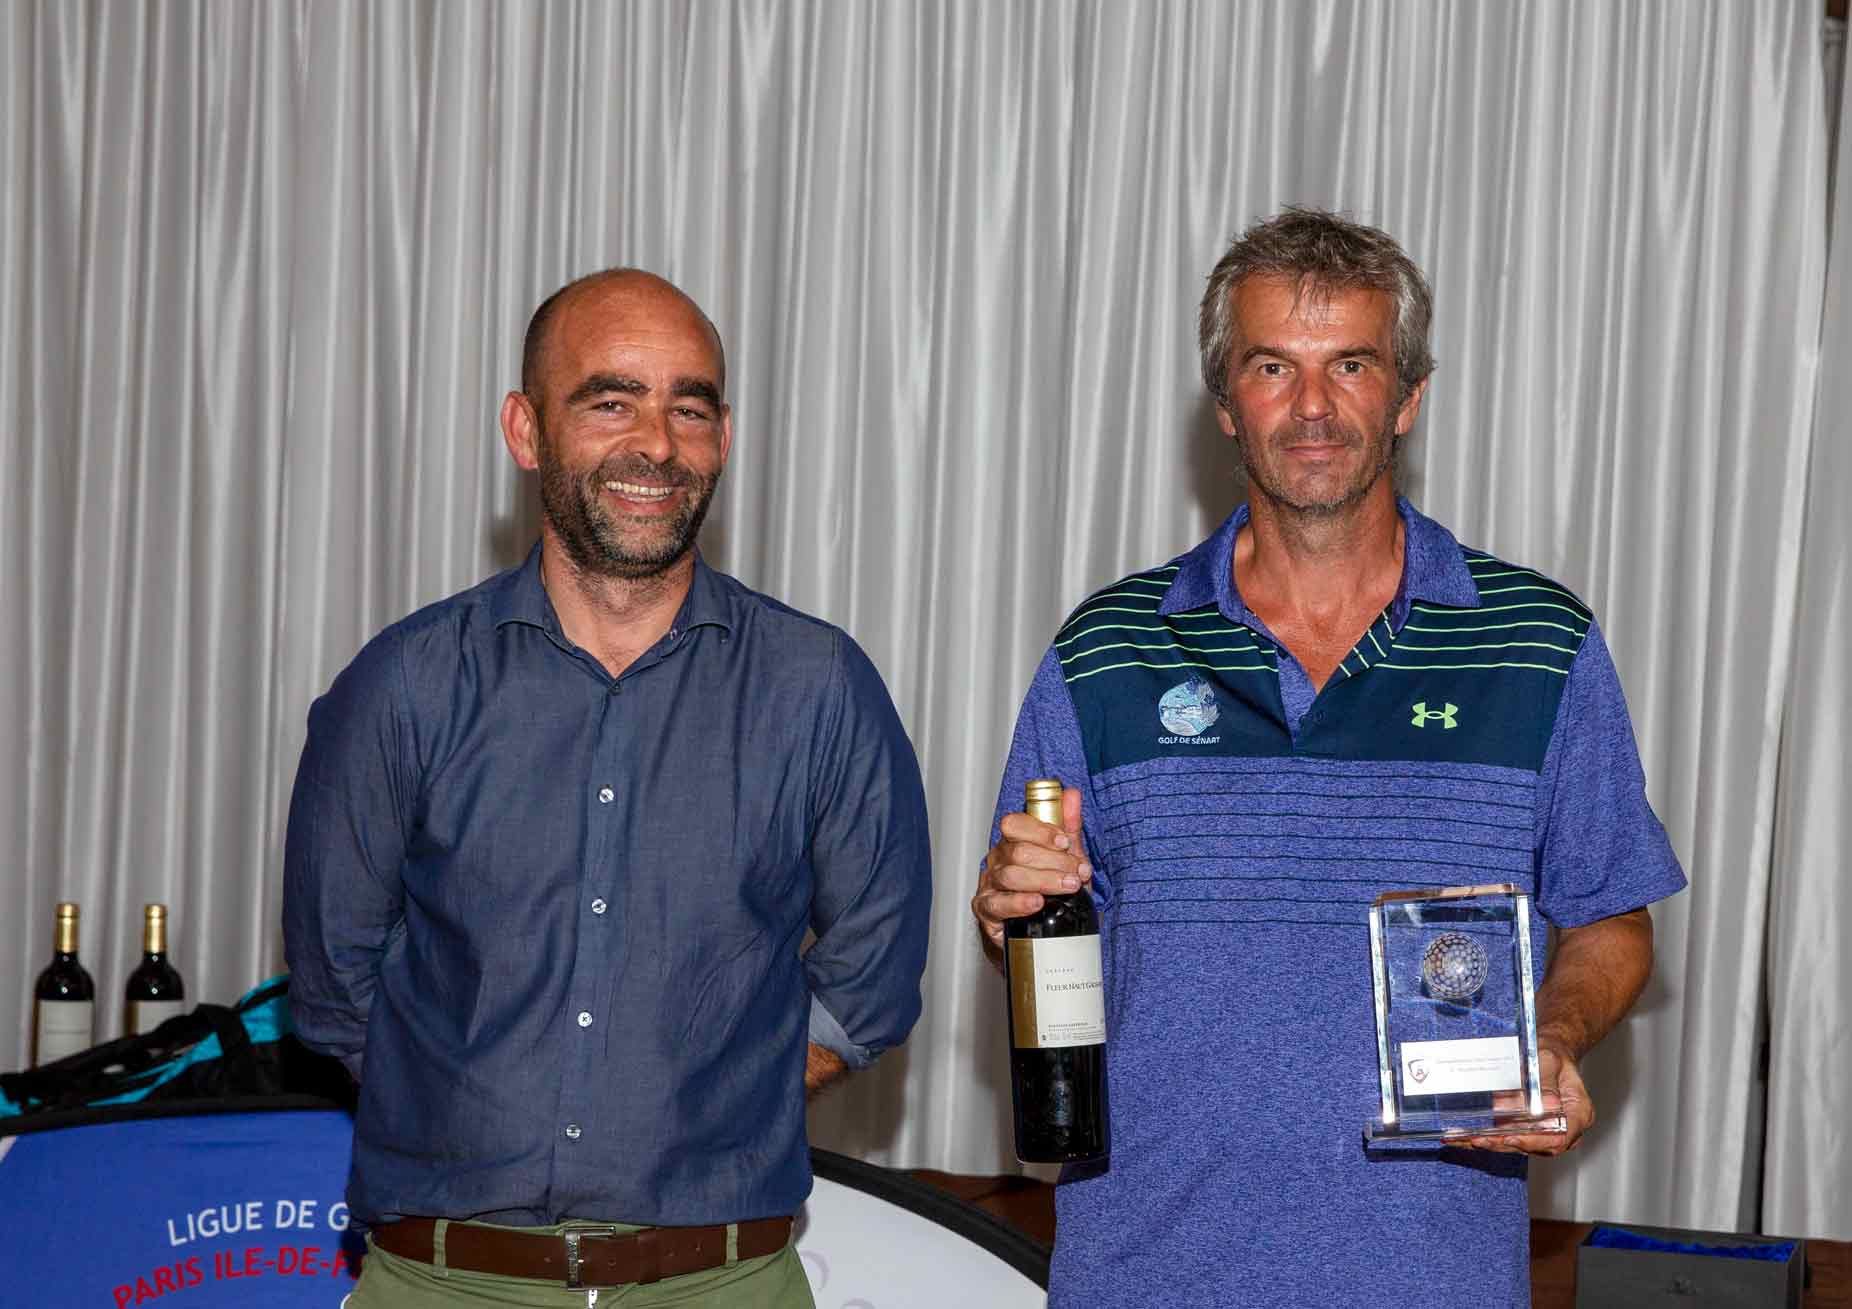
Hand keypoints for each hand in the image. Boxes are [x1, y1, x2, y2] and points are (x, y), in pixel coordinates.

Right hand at [972, 786, 1090, 965]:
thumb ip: (1068, 826)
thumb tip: (1072, 795)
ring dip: (1044, 880)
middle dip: (1055, 861)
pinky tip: (1036, 903)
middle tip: (1078, 872)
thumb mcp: (1065, 857)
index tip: (1064, 842)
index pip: (1014, 824)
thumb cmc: (1051, 889)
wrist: (1041, 930)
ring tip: (1068, 887)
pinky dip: (1018, 903)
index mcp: (1012, 841)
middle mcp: (998, 860)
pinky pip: (998, 904)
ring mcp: (990, 884)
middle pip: (1019, 852)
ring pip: (1011, 876)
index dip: (1040, 831)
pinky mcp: (986, 910)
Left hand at [1456, 1043, 1593, 1154]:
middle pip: (1535, 1145)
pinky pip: (1509, 1135)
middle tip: (1479, 1140)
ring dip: (1491, 1144)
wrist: (1550, 1052)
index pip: (1559, 1138)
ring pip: (1519, 1144)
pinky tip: (1465, 1136)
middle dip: (1504, 1144)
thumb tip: (1542, 1105)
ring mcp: (1545, 1130)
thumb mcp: (1550, 1060)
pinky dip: (1488, 1137)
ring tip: (1465, 1140)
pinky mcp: (1528, 1127)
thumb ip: (1546, 1082)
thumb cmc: (1554, 1055)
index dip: (1534, 1141)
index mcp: (1578, 1113)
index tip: (1512, 1137)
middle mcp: (1563, 1127)